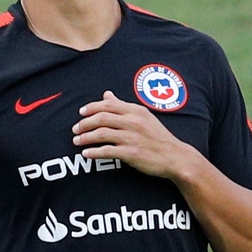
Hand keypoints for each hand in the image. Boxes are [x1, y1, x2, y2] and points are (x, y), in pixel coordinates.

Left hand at [72, 91, 193, 178]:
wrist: (176, 157)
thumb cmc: (158, 137)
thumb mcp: (143, 117)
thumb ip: (123, 106)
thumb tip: (107, 94)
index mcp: (136, 110)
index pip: (108, 105)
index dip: (91, 108)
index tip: (81, 113)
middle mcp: (133, 121)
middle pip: (101, 118)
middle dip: (84, 123)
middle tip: (75, 129)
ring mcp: (132, 137)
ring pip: (101, 133)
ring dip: (85, 137)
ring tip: (76, 141)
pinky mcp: (131, 153)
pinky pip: (107, 151)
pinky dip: (94, 152)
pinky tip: (86, 154)